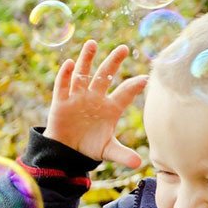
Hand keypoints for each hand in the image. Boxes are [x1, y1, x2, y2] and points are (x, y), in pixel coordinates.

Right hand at [44, 39, 148, 168]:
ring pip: (83, 75)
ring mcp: (78, 98)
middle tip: (123, 48)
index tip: (146, 79)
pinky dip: (66, 75)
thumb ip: (122, 155)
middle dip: (113, 62)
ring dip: (87, 59)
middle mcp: (95, 98)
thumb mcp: (108, 151)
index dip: (134, 86)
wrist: (68, 151)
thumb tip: (138, 164)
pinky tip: (71, 63)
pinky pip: (63, 86)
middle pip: (105, 76)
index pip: (124, 93)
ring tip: (92, 43)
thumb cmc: (91, 147)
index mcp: (110, 108)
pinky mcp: (61, 102)